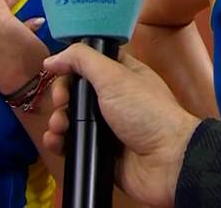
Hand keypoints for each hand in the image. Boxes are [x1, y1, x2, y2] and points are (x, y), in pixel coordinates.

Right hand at [42, 44, 199, 207]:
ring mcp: (107, 126)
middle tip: (61, 102)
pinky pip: (74, 144)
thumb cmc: (147, 113)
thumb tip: (53, 58)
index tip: (58, 72)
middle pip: (76, 91)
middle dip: (61, 96)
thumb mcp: (113, 76)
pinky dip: (60, 143)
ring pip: (72, 118)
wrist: (167, 162)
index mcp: (122, 74)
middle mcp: (114, 98)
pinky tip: (55, 142)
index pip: (89, 62)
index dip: (71, 66)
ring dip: (58, 120)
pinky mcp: (101, 151)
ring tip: (58, 127)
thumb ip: (82, 59)